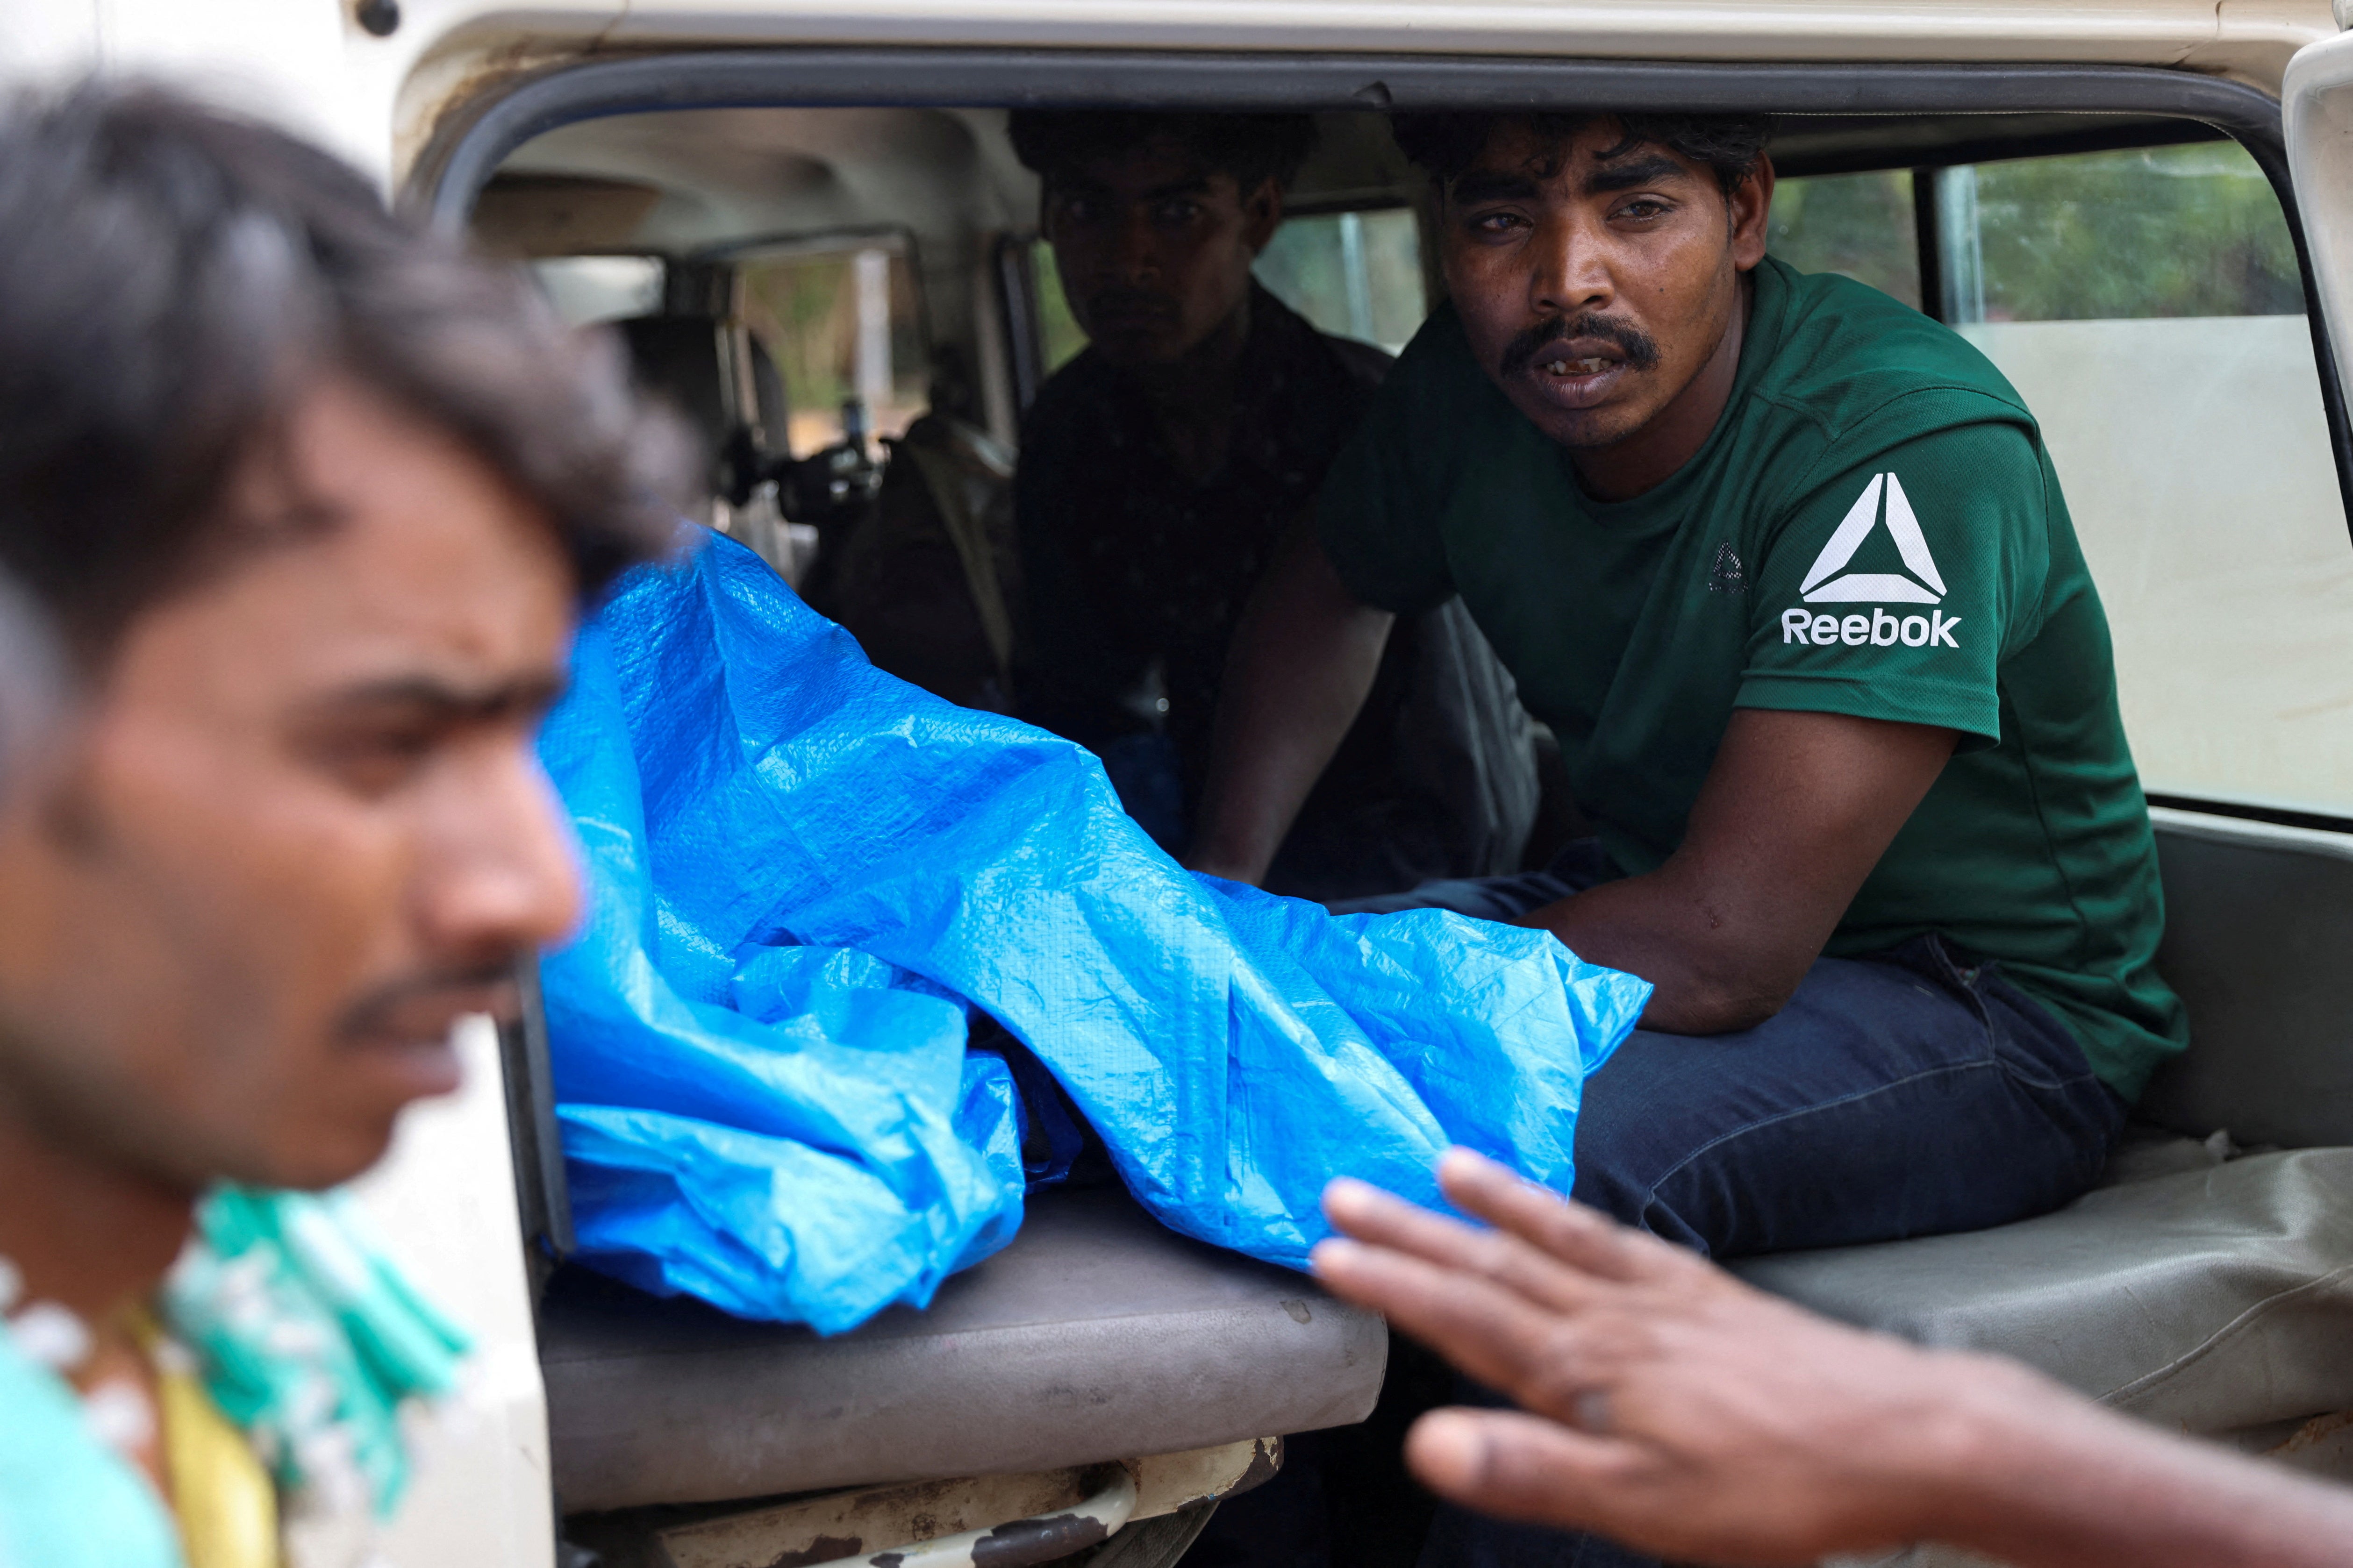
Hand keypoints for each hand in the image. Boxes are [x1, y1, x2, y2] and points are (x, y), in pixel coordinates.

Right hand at [1311, 1149, 2023, 1565]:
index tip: (1325, 1249)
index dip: (1393, 1283)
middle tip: (1344, 1190)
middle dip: (1414, 1231)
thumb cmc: (1774, 1487)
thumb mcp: (1643, 1507)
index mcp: (1586, 1369)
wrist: (1905, 1434)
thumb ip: (1530, 1471)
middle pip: (1494, 1265)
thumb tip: (1425, 1447)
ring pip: (1554, 1241)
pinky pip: (1621, 1241)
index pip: (1465, 1317)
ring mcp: (1665, 1298)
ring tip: (1442, 1165)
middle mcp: (1614, 1317)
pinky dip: (1576, 1218)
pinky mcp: (1711, 1297)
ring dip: (1492, 1204)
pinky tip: (1566, 1214)